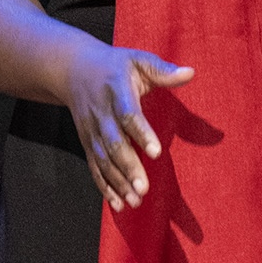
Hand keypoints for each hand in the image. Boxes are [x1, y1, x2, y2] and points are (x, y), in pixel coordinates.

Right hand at [61, 38, 194, 211]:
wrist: (71, 68)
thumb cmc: (114, 65)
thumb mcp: (137, 59)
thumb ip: (162, 69)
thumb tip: (190, 73)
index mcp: (116, 91)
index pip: (128, 114)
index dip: (141, 133)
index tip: (155, 152)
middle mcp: (101, 113)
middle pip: (113, 143)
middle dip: (127, 167)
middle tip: (144, 188)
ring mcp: (91, 130)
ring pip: (103, 159)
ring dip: (117, 181)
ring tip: (135, 200)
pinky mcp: (87, 142)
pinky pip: (94, 166)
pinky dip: (104, 186)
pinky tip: (117, 203)